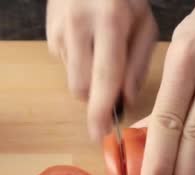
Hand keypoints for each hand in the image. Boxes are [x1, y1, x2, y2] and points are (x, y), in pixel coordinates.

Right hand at [46, 0, 157, 140]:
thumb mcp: (144, 23)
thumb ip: (137, 64)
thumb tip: (125, 100)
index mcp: (110, 20)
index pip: (105, 76)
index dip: (102, 110)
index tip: (100, 134)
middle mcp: (78, 25)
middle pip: (81, 87)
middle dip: (96, 99)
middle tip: (112, 98)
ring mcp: (59, 30)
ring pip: (72, 80)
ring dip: (88, 82)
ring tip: (101, 58)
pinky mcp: (49, 34)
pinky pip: (65, 65)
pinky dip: (79, 65)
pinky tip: (88, 44)